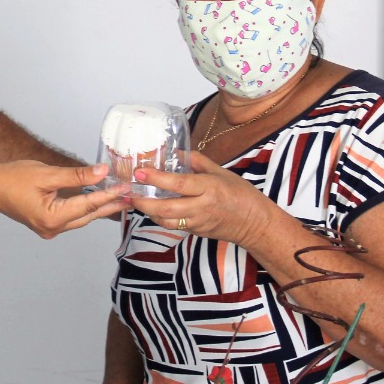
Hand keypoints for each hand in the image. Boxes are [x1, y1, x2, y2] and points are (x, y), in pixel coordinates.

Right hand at [0, 161, 126, 238]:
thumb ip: (77, 175)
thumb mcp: (47, 174)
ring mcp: (49, 229)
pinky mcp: (47, 224)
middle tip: (130, 196)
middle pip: (88, 215)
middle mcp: (52, 228)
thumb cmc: (12, 179)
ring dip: (98, 207)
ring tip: (118, 197)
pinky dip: (85, 208)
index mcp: (52, 218)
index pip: (88, 205)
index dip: (109, 195)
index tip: (125, 187)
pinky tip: (96, 200)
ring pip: (81, 218)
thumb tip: (101, 172)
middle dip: (109, 205)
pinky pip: (72, 217)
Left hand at [128, 151, 271, 247]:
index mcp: (209, 188)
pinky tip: (151, 209)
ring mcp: (198, 222)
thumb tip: (176, 152)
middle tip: (128, 192)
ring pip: (166, 221)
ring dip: (147, 212)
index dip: (156, 178)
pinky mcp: (196, 232)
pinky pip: (174, 225)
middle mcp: (202, 207)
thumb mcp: (221, 171)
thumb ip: (197, 161)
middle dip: (143, 202)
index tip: (139, 172)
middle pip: (165, 208)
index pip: (178, 184)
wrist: (255, 223)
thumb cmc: (241, 194)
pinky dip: (160, 218)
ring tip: (134, 201)